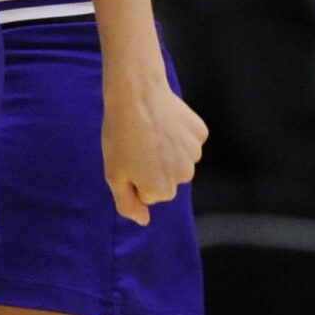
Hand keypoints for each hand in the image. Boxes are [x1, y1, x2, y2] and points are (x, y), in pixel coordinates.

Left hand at [102, 69, 207, 225]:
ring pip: (179, 160)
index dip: (135, 178)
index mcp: (162, 191)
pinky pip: (189, 141)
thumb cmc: (120, 135)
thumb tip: (144, 221)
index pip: (149, 194)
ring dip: (166, 150)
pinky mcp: (200, 133)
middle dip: (153, 167)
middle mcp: (184, 177)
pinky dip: (178, 134)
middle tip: (138, 145)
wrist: (136, 93)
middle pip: (167, 179)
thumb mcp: (114, 175)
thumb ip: (127, 205)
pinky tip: (164, 121)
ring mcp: (195, 154)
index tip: (128, 160)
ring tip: (150, 131)